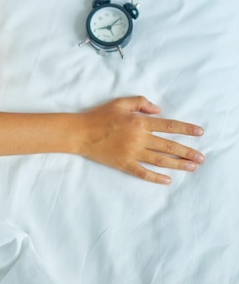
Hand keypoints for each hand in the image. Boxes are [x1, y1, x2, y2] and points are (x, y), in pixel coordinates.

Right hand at [78, 96, 204, 184]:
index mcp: (139, 122)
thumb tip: (159, 110)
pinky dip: (156, 177)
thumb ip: (141, 103)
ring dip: (178, 164)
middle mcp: (139, 138)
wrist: (80, 133)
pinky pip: (143, 173)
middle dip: (187, 152)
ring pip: (160, 160)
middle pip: (168, 146)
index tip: (200, 133)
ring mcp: (132, 153)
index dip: (186, 129)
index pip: (168, 126)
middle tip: (201, 158)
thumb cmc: (99, 116)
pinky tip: (168, 180)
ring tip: (191, 167)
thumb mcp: (120, 103)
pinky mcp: (124, 164)